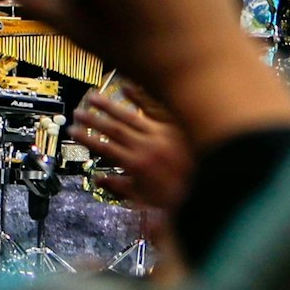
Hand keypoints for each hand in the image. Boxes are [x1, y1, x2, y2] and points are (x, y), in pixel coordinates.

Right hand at [69, 87, 191, 212]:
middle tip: (78, 111)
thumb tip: (101, 180)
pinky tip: (127, 88)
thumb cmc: (183, 198)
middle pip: (113, 129)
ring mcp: (160, 134)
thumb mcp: (148, 201)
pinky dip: (139, 97)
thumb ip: (122, 189)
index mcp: (137, 165)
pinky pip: (153, 108)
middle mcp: (146, 146)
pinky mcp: (174, 128)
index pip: (105, 148)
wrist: (215, 189)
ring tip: (93, 96)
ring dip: (109, 106)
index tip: (73, 131)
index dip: (87, 139)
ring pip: (129, 116)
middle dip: (93, 119)